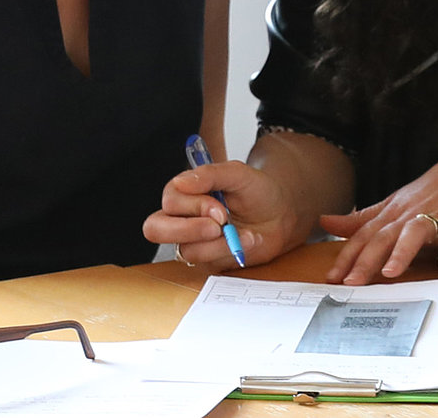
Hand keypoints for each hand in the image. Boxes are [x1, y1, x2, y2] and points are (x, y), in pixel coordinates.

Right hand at [144, 159, 298, 269]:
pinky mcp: (207, 259)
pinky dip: (228, 253)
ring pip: (185, 250)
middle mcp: (183, 216)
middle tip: (218, 226)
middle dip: (187, 229)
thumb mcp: (238, 174)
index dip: (193, 206)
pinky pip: (205, 264)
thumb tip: (181, 182)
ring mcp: (193, 240)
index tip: (220, 207)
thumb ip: (210, 174)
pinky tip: (245, 241)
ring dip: (218, 243)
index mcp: (186, 191)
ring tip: (241, 232)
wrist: (281, 215)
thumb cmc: (257, 191)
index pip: (170, 200)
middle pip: (156, 228)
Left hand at [320, 148, 437, 284]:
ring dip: (402, 252)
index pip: (365, 236)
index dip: (347, 256)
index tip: (331, 277)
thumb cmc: (428, 194)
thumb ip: (360, 219)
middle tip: (351, 282)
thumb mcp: (392, 205)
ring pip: (415, 233)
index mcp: (393, 214)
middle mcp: (410, 215)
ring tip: (390, 272)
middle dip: (366, 260)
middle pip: (384, 237)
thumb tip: (325, 222)